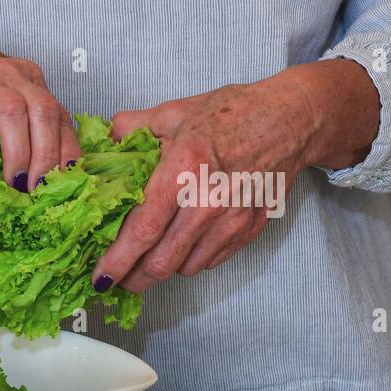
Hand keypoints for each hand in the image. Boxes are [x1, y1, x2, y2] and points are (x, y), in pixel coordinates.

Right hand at [0, 0, 78, 188]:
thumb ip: (18, 122)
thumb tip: (40, 170)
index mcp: (24, 77)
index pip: (58, 112)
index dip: (67, 147)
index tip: (69, 178)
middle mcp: (5, 72)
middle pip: (42, 110)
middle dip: (46, 155)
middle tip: (39, 189)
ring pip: (10, 111)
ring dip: (17, 152)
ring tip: (14, 183)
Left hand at [91, 59, 379, 291]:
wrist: (290, 120)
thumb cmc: (232, 113)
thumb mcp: (174, 111)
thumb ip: (131, 128)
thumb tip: (101, 143)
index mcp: (184, 170)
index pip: (143, 230)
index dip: (117, 260)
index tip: (100, 277)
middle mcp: (208, 202)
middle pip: (162, 262)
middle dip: (134, 278)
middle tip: (117, 278)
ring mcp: (232, 221)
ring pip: (185, 267)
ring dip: (162, 268)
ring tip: (148, 259)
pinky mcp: (249, 231)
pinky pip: (210, 260)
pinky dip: (190, 259)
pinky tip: (182, 244)